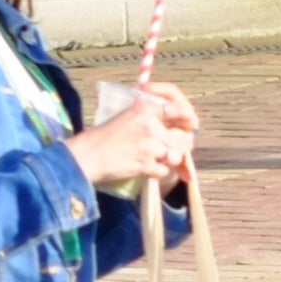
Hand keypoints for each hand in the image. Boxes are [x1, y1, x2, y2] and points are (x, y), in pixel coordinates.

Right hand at [67, 82, 193, 194]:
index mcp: (144, 108)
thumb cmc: (103, 136)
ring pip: (174, 156)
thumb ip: (149, 117)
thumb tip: (176, 126)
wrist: (88, 155)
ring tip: (154, 159)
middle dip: (178, 147)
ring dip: (168, 160)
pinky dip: (157, 173)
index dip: (189, 118)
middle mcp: (150, 125)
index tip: (192, 124)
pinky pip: (164, 171)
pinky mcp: (146, 164)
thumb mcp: (126, 116)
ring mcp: (149, 145)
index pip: (178, 109)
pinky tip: (144, 168)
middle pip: (181, 139)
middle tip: (170, 150)